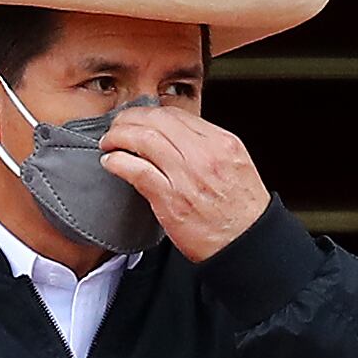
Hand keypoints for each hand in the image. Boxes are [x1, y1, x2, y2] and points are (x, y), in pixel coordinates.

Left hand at [96, 104, 272, 261]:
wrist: (248, 244)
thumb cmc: (242, 212)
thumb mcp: (236, 166)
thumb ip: (210, 149)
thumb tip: (178, 138)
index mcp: (222, 143)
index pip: (177, 114)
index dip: (150, 113)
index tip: (139, 119)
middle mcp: (205, 154)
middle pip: (157, 120)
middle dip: (129, 119)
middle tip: (117, 126)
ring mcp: (187, 176)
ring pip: (143, 138)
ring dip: (118, 137)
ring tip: (109, 143)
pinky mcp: (171, 199)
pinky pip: (137, 170)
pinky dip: (118, 162)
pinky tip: (111, 163)